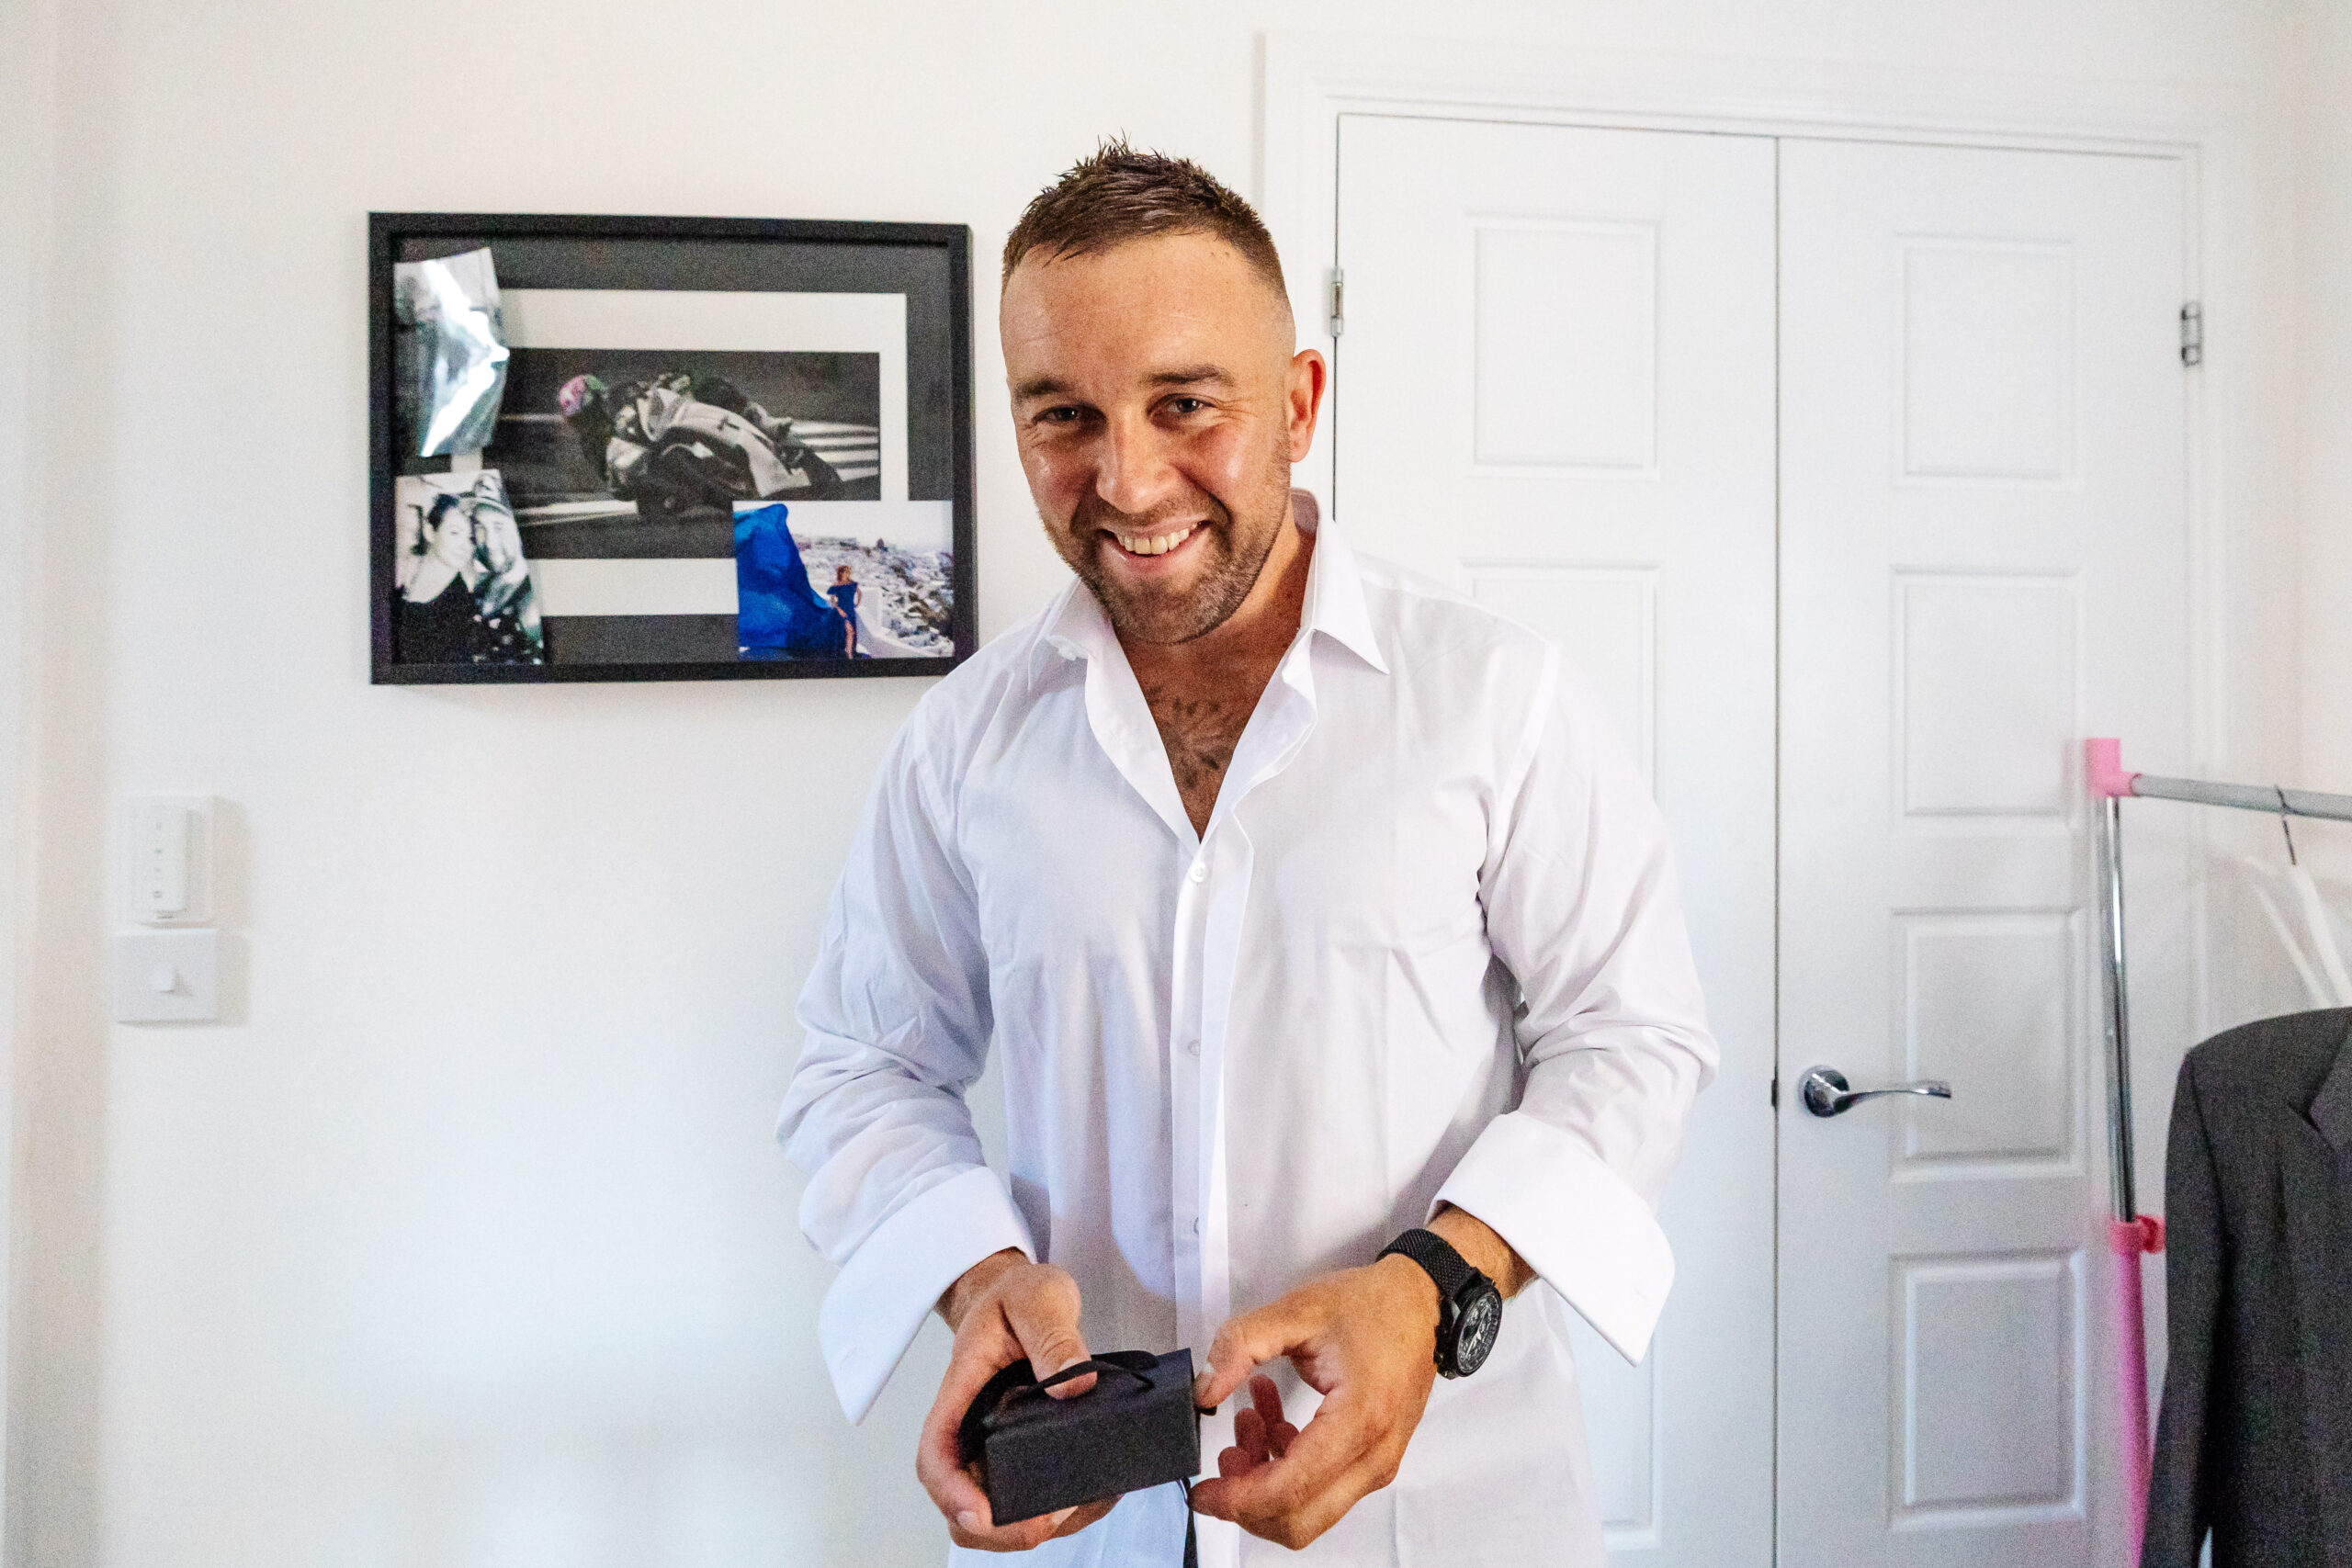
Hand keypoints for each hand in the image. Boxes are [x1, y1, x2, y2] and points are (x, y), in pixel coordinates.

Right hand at [916, 1249, 1116, 1551]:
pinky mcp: (1019, 1451)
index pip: (937, 1452)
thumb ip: (1054, 1335)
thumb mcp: (1040, 1298)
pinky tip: (1094, 1495)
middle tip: (1051, 1519)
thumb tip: (1074, 1385)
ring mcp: (992, 1444)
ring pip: (993, 1510)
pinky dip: (1057, 1511)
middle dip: (999, 1526)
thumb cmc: (1017, 1296)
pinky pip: (1026, 1496)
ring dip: (1031, 1524)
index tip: (981, 1514)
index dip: (950, 1492)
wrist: (1016, 1296)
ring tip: (1084, 1503)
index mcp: (962, 1389)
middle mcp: (970, 1427)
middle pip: (959, 1501)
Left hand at [1185, 1254, 1442, 1549]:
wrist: (1421, 1303)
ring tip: (1248, 1422)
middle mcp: (1375, 1455)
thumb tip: (1204, 1390)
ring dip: (1266, 1481)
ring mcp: (1379, 1464)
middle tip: (1222, 1459)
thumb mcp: (1296, 1310)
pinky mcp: (1373, 1462)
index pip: (1292, 1488)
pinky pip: (1323, 1491)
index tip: (1203, 1491)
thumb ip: (1241, 1344)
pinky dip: (1287, 1470)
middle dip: (1248, 1501)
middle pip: (1300, 1521)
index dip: (1238, 1499)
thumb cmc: (1372, 1306)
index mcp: (1360, 1418)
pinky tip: (1272, 1422)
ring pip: (1310, 1513)